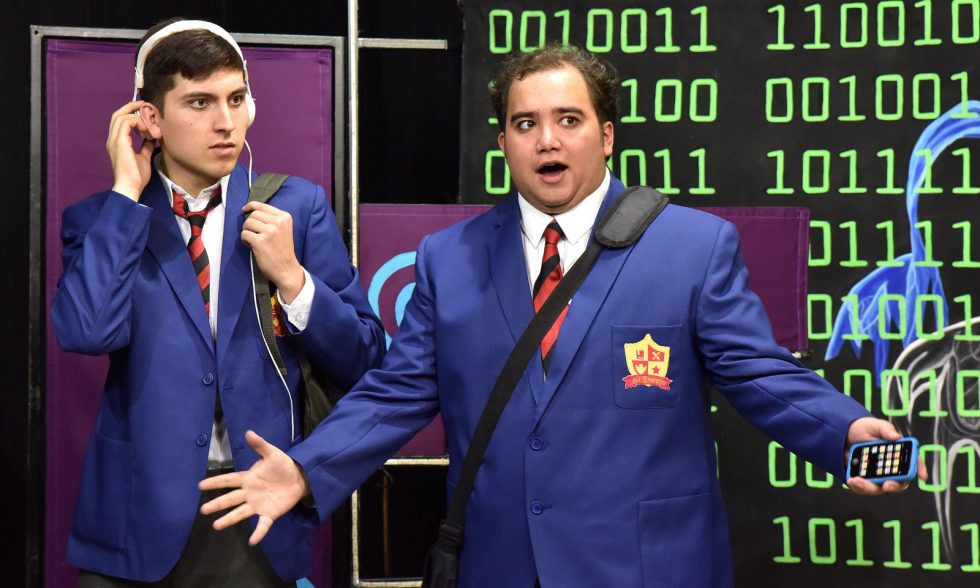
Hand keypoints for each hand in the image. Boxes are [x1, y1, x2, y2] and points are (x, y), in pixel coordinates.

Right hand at [107, 101, 154, 200]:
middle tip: (146, 106)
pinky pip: (127, 122)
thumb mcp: (143, 158)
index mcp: (116, 142)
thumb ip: (146, 146)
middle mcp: (112, 139)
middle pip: (117, 114)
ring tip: (149, 126)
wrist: (130, 187)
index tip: (145, 113)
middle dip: (131, 107)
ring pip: (121, 116)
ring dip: (138, 117)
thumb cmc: (136, 176)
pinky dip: (139, 122)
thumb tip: (152, 138)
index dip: (131, 113)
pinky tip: (148, 132)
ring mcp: (114, 140)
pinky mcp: (119, 142)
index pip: (119, 121)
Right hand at [199, 430, 310, 544]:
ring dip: (229, 519)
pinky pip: (263, 525)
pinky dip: (258, 532)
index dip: (216, 482)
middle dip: (217, 504)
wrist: (300, 478)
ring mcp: (258, 505)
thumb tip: (249, 432)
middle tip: (203, 510)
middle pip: (231, 499)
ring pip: (241, 513)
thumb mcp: (272, 453)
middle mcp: (249, 493)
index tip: (201, 485)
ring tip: (216, 526)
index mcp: (248, 478)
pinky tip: (252, 541)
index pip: (229, 481)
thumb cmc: (283, 466)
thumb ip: (260, 445)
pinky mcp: (270, 514)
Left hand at [241, 201, 304, 301]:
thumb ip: (272, 219)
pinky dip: (245, 240)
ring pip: (247, 223)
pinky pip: (244, 234)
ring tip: (253, 240)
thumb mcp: (283, 229)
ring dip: (247, 231)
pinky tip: (251, 246)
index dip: (251, 206)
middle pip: (253, 215)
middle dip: (250, 223)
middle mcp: (278, 222)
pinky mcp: (260, 241)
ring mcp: (269, 231)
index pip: (262, 206)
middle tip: (254, 234)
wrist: (286, 269)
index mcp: (284, 217)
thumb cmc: (282, 249)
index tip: (245, 209)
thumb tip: (250, 211)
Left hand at [844, 417, 926, 494]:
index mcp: (898, 454)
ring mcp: (879, 476)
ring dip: (869, 487)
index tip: (922, 476)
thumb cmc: (864, 429)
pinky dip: (858, 487)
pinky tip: (851, 480)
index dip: (920, 469)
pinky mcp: (865, 480)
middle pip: (899, 482)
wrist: (843, 435)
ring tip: (856, 480)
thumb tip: (896, 437)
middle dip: (894, 486)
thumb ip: (885, 429)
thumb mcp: (874, 425)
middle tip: (886, 485)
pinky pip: (864, 489)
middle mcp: (892, 468)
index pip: (913, 462)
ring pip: (879, 488)